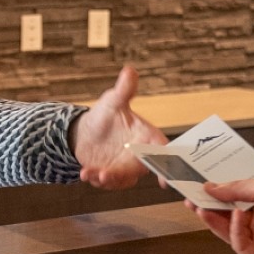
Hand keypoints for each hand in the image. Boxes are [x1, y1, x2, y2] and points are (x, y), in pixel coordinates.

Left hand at [70, 64, 166, 188]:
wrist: (85, 132)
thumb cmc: (105, 115)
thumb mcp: (113, 101)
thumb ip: (124, 90)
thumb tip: (129, 70)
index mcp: (147, 137)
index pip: (162, 150)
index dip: (168, 164)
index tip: (165, 178)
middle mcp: (140, 155)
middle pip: (143, 169)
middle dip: (129, 174)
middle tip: (112, 173)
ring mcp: (127, 168)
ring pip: (124, 179)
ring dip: (110, 180)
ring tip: (94, 174)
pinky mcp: (113, 176)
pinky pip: (110, 183)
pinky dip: (98, 180)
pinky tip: (85, 173)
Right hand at [194, 177, 253, 253]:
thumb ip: (238, 187)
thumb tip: (213, 187)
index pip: (233, 198)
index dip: (216, 192)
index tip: (199, 185)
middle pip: (226, 214)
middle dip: (208, 205)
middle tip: (191, 197)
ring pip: (227, 230)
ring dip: (213, 219)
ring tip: (200, 207)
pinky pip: (238, 243)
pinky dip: (234, 229)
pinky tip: (236, 217)